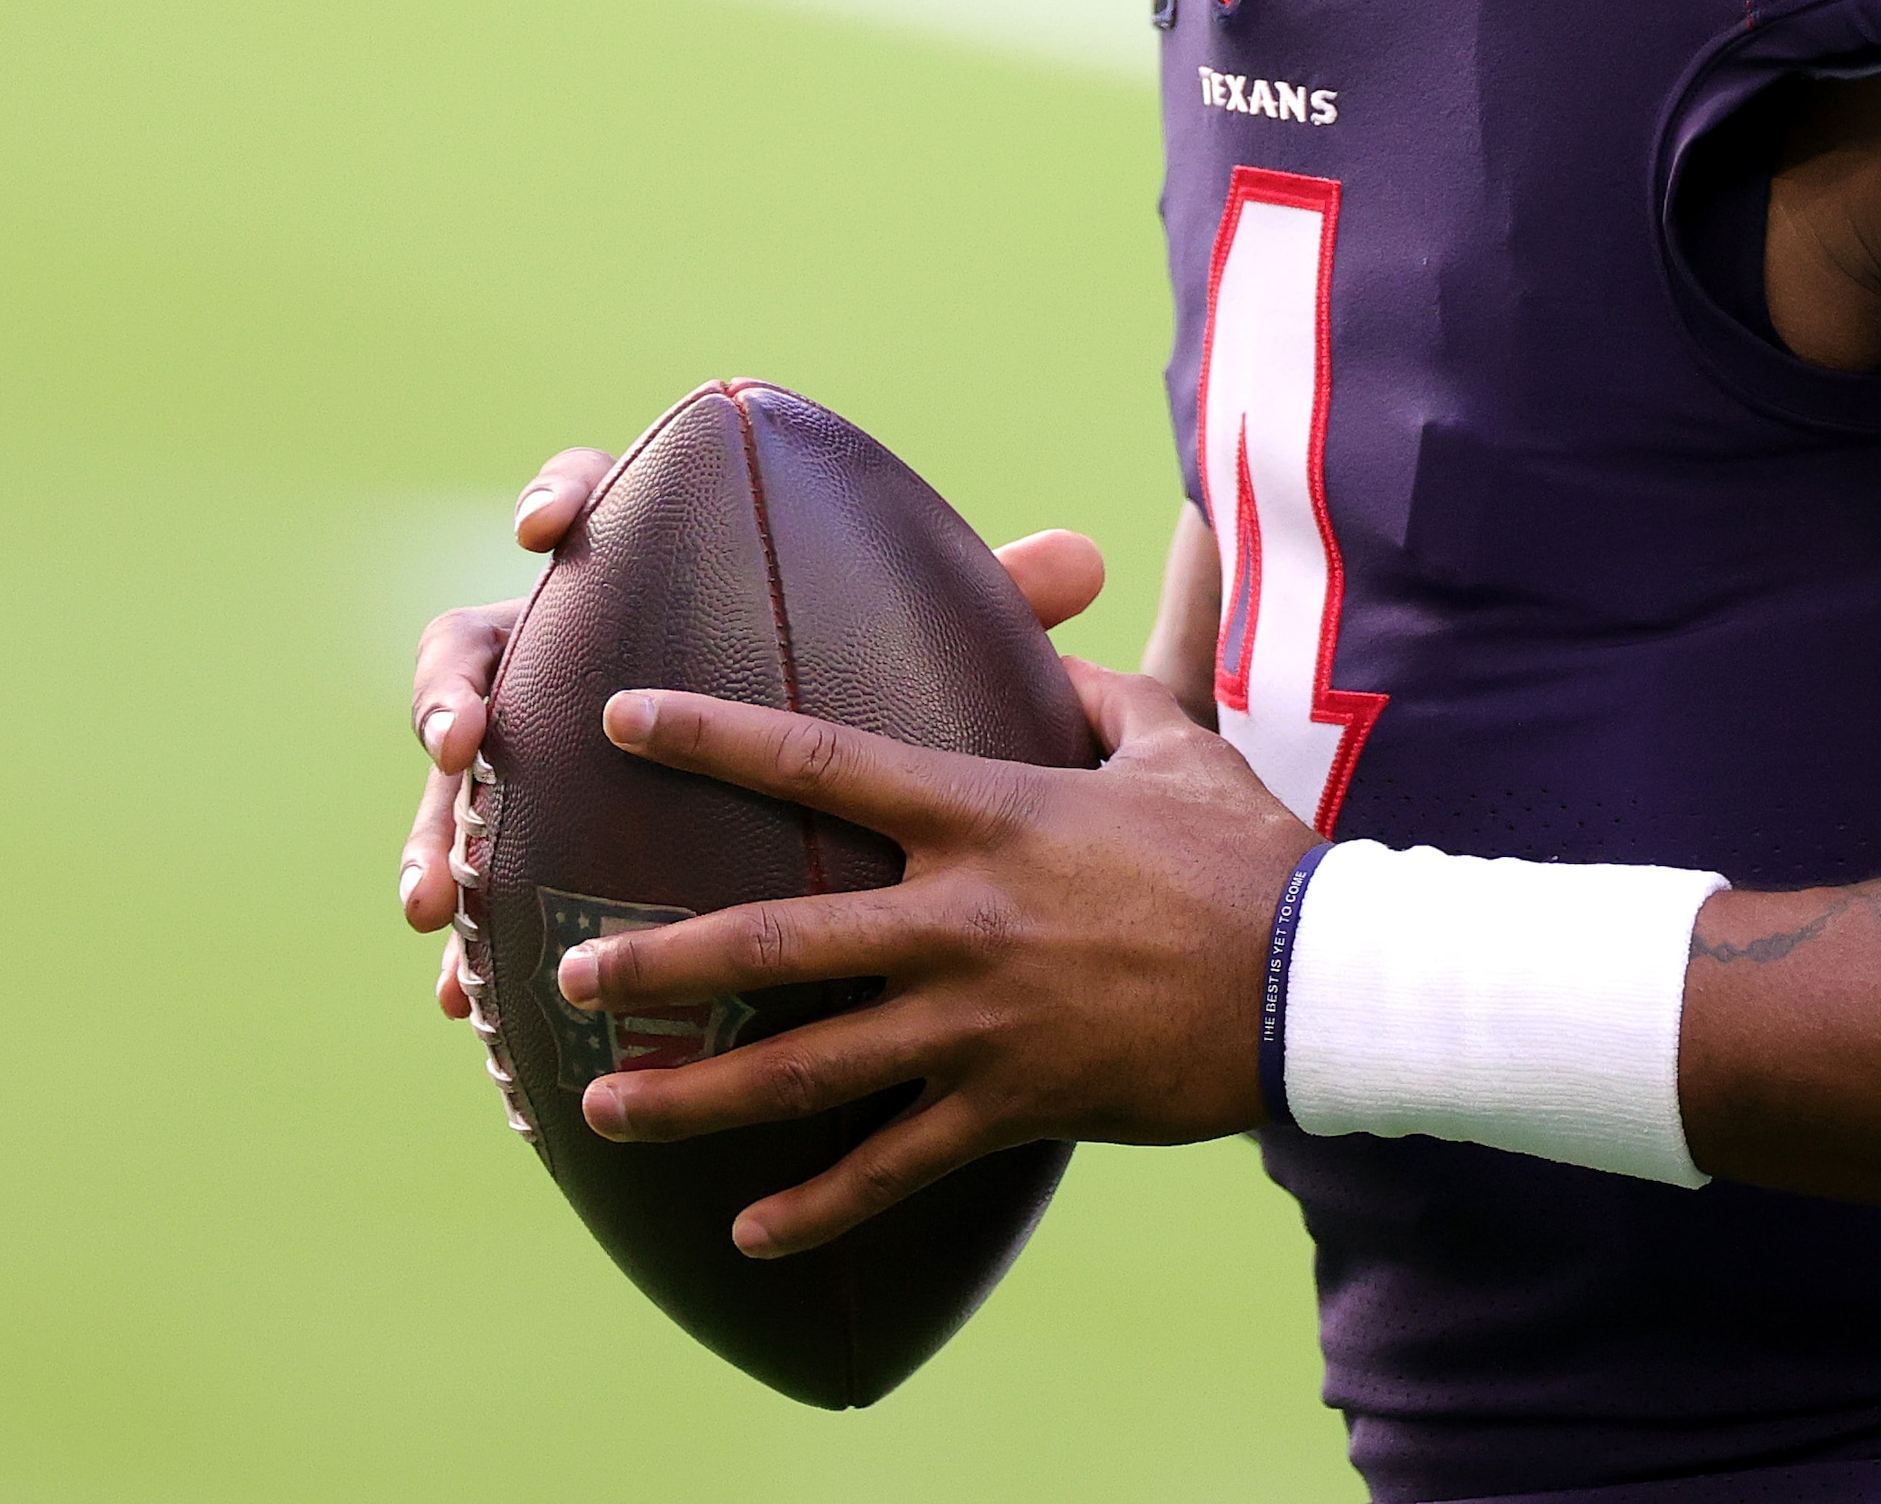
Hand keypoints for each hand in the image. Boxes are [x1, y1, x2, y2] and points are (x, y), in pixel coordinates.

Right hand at [391, 442, 1112, 1021]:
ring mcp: (529, 762)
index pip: (592, 507)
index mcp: (649, 578)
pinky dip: (458, 940)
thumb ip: (979, 605)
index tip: (554, 527)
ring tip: (437, 898)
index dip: (563, 498)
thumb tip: (1084, 558)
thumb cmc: (854, 685)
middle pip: (480, 647)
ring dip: (434, 830)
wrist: (804, 808)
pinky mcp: (522, 857)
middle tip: (461, 737)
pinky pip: (472, 892)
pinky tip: (454, 993)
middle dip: (451, 687)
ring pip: (453, 784)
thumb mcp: (916, 653)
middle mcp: (568, 657)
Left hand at [544, 666, 1310, 1256]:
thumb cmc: (1246, 849)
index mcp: (988, 814)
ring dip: (694, 1094)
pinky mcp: (1011, 1103)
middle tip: (566, 974)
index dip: (713, 734)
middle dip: (659, 960)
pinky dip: (815, 1208)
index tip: (621, 715)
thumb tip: (1048, 644)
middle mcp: (960, 916)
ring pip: (806, 1065)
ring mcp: (978, 1020)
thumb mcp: (1173, 741)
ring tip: (603, 1108)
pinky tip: (745, 1235)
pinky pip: (892, 1168)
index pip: (824, 762)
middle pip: (775, 936)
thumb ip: (1096, 690)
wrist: (1314, 977)